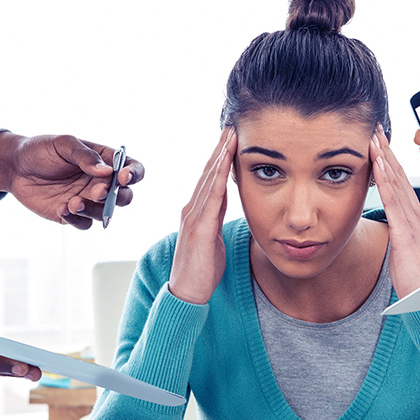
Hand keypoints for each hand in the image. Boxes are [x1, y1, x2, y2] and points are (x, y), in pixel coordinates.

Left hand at [0, 132, 144, 229]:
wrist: (14, 167)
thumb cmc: (41, 150)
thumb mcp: (63, 144)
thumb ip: (85, 156)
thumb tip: (107, 172)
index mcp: (106, 162)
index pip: (133, 169)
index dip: (134, 174)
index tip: (122, 177)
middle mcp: (102, 183)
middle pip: (125, 197)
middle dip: (116, 197)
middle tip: (96, 192)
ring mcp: (89, 201)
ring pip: (106, 214)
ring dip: (94, 210)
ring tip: (73, 202)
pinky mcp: (73, 215)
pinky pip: (84, 224)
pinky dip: (76, 219)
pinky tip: (62, 208)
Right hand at [168, 127, 235, 304]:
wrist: (187, 293)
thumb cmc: (201, 270)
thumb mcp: (213, 238)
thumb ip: (216, 219)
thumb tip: (224, 204)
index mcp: (197, 212)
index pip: (210, 179)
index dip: (220, 158)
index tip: (232, 139)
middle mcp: (192, 210)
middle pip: (207, 173)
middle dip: (220, 149)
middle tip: (231, 126)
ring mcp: (193, 217)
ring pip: (208, 180)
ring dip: (219, 157)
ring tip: (230, 136)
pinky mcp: (198, 228)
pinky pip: (210, 198)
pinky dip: (216, 178)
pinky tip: (224, 164)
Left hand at [370, 128, 419, 297]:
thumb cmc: (414, 278)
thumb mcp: (404, 249)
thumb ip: (398, 233)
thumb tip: (389, 226)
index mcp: (416, 218)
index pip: (400, 183)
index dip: (389, 161)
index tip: (378, 142)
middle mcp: (417, 216)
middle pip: (399, 176)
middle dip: (386, 151)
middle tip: (375, 129)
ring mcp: (414, 223)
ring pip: (397, 183)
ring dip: (384, 158)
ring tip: (373, 138)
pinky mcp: (406, 233)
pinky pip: (394, 202)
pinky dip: (385, 180)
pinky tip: (376, 165)